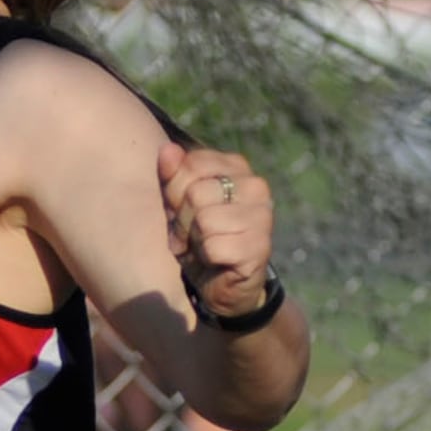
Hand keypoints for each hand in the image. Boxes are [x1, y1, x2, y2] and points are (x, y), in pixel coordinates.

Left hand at [157, 143, 273, 318]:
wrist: (222, 282)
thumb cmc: (197, 235)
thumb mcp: (178, 202)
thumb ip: (171, 174)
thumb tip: (167, 149)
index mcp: (236, 166)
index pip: (191, 163)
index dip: (175, 190)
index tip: (182, 208)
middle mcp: (256, 186)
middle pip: (195, 193)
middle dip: (183, 218)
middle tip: (191, 233)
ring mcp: (262, 216)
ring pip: (204, 220)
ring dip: (194, 239)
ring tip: (202, 246)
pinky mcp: (260, 247)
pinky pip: (213, 246)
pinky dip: (206, 257)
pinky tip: (216, 260)